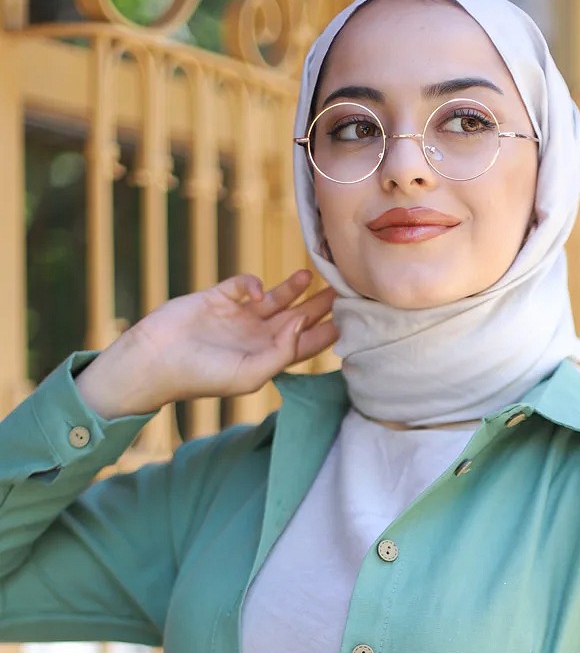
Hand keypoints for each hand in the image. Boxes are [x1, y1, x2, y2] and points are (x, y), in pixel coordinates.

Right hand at [75, 270, 336, 417]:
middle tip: (344, 289)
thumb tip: (304, 323)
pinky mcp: (218, 297)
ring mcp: (238, 317)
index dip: (328, 333)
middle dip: (319, 306)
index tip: (352, 318)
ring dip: (294, 289)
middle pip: (297, 318)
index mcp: (267, 359)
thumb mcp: (249, 373)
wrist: (155, 360)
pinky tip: (258, 291)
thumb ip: (281, 351)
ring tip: (313, 276)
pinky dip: (254, 283)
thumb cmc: (202, 376)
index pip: (306, 345)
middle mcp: (257, 338)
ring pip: (276, 299)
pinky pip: (245, 284)